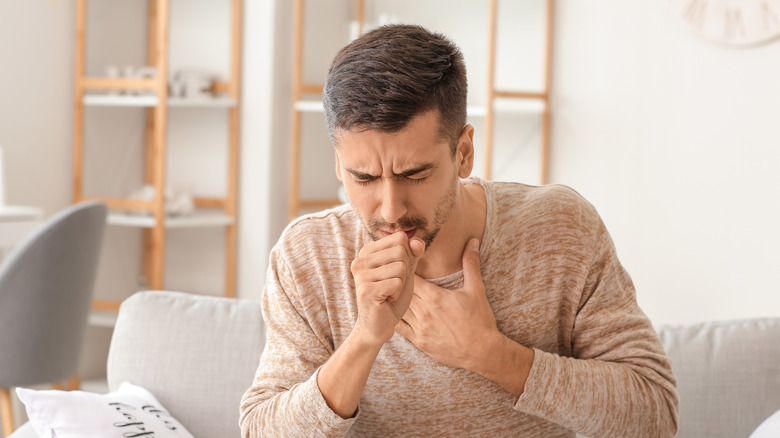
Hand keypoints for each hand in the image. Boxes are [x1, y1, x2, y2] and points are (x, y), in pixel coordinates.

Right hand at [351, 232, 425, 346]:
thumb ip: (413, 252)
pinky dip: (397, 294)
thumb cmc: (392, 296)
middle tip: (392, 285)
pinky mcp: (366, 290)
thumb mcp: (406, 270)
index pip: (400, 238)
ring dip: (401, 284)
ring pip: (400, 267)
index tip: (395, 272)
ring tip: (388, 293)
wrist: (379, 325)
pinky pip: (397, 283)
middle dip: (404, 271)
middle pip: (401, 251)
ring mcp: (361, 275)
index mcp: (367, 251)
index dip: (407, 256)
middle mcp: (360, 260)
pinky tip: (386, 300)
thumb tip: (416, 241)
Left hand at [395, 238, 498, 369]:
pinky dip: (396, 319)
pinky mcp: (419, 342)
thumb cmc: (480, 320)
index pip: (410, 277)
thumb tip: (472, 241)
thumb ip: (470, 264)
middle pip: (401, 292)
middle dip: (399, 284)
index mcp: (435, 297)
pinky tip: (396, 313)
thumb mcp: (476, 290)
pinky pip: (400, 329)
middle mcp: (423, 312)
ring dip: (397, 301)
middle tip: (396, 277)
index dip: (406, 270)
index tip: (406, 265)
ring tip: (395, 293)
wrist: (483, 352)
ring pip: (399, 309)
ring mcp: (420, 328)